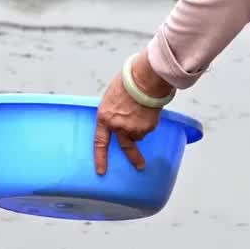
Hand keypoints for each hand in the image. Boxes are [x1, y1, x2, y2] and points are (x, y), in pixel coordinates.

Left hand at [93, 55, 169, 175]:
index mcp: (105, 118)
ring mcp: (134, 128)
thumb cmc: (128, 82)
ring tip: (143, 113)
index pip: (100, 143)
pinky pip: (149, 128)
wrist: (145, 78)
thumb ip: (112, 112)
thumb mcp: (111, 97)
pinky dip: (149, 122)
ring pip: (139, 135)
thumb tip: (118, 118)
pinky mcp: (148, 126)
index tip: (102, 171)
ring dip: (141, 128)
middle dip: (134, 158)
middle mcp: (119, 127)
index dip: (100, 158)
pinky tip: (149, 110)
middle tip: (140, 166)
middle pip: (126, 147)